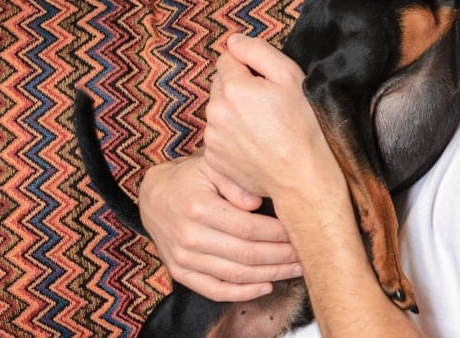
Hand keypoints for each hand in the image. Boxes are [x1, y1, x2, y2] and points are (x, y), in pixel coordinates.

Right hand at [138, 152, 301, 301]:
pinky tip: (266, 286)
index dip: (279, 234)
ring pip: (235, 275)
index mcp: (200, 208)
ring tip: (295, 270)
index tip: (301, 231)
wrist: (154, 195)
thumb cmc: (190, 177)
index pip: (249, 228)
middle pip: (246, 254)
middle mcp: (190, 237)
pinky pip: (214, 290)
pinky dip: (242, 293)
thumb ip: (235, 181)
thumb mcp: (212, 166)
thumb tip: (257, 202)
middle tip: (306, 253)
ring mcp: (184, 258)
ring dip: (270, 275)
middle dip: (281, 257)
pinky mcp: (180, 272)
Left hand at [203, 33, 344, 202]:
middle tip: (268, 105)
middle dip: (239, 88)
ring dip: (234, 112)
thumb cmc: (302, 126)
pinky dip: (232, 137)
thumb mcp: (291, 77)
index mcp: (233, 87)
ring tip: (263, 127)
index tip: (267, 82)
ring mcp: (212, 138)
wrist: (301, 177)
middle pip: (221, 85)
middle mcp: (215, 111)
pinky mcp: (213, 159)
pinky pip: (218, 137)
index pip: (228, 59)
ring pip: (219, 111)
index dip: (250, 67)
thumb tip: (234, 41)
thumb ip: (258, 51)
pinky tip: (255, 144)